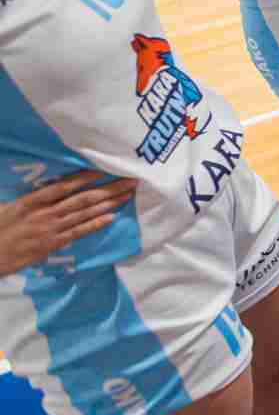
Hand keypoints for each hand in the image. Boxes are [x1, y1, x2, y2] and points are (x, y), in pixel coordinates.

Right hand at [0, 171, 134, 276]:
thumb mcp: (5, 207)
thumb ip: (29, 198)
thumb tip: (49, 188)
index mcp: (31, 201)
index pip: (62, 186)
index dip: (84, 177)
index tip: (103, 170)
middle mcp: (45, 214)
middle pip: (82, 198)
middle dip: (108, 188)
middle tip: (130, 180)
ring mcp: (51, 230)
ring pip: (85, 214)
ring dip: (109, 204)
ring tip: (127, 195)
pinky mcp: (52, 245)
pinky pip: (78, 232)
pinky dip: (95, 224)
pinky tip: (112, 217)